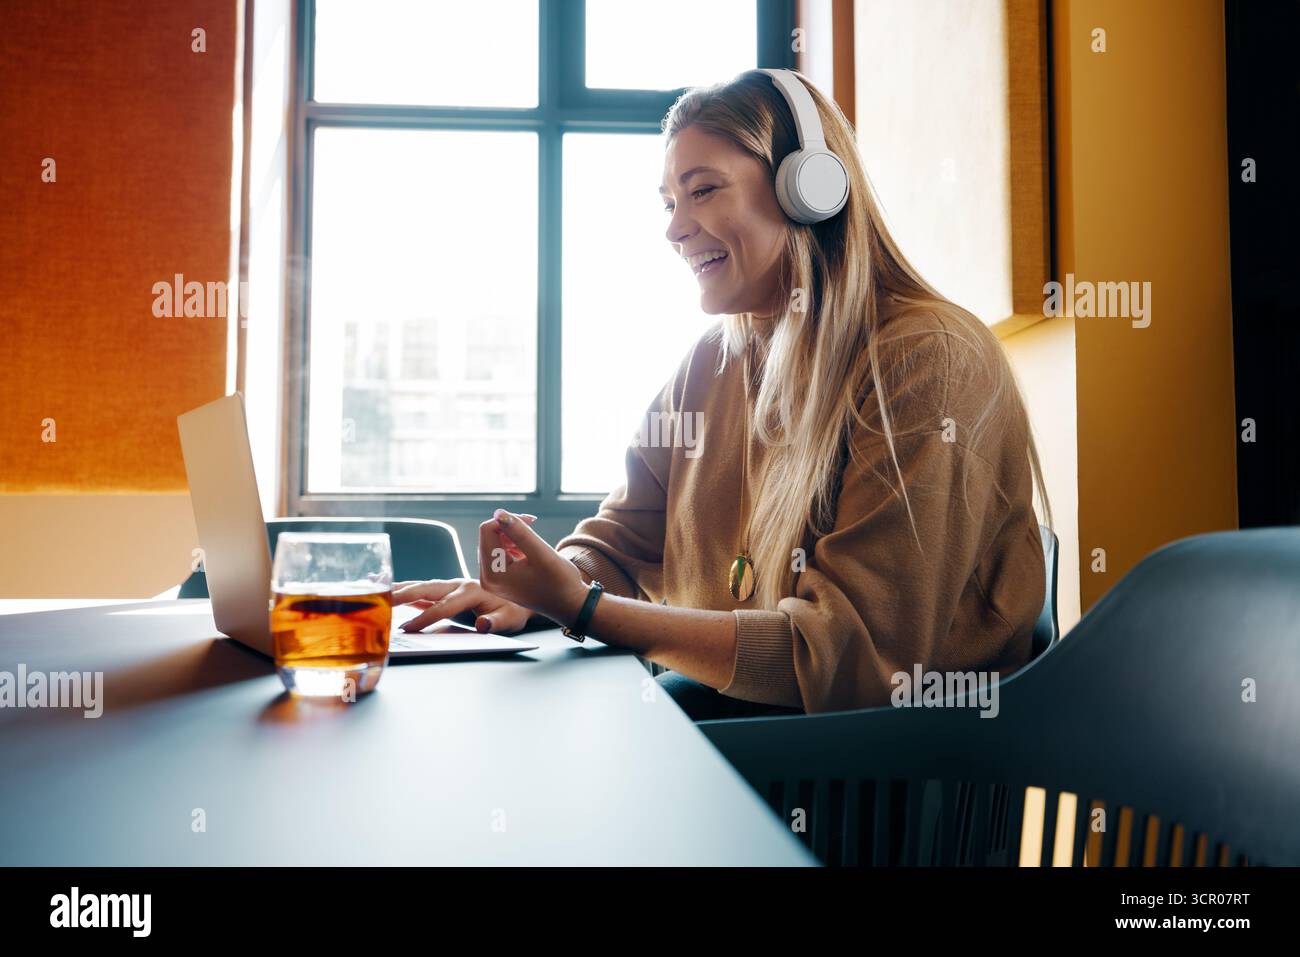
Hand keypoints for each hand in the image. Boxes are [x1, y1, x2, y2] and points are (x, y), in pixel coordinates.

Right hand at [391, 577, 535, 633]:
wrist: (521, 593)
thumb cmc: (515, 609)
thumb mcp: (511, 619)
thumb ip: (497, 622)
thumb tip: (482, 625)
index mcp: (472, 591)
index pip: (443, 607)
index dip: (425, 618)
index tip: (407, 629)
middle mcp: (458, 584)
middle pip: (426, 589)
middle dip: (403, 595)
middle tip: (382, 602)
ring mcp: (451, 585)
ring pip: (421, 586)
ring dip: (399, 588)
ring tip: (376, 589)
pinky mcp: (446, 590)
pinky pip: (422, 590)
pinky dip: (404, 589)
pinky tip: (387, 589)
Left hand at [478, 508, 588, 626]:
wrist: (569, 605)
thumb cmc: (559, 582)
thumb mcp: (541, 552)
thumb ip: (519, 531)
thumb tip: (498, 512)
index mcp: (493, 573)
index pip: (487, 530)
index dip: (508, 520)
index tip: (531, 521)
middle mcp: (487, 579)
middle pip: (488, 536)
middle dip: (510, 528)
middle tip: (534, 528)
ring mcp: (492, 580)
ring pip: (494, 542)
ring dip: (513, 537)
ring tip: (534, 545)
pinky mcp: (500, 580)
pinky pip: (500, 552)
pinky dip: (514, 546)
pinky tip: (529, 553)